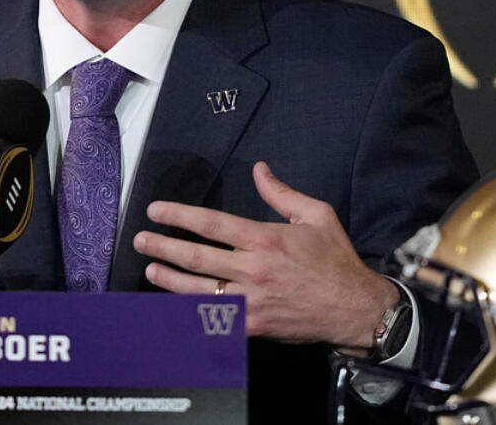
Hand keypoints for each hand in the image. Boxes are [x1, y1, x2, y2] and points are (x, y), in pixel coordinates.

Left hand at [132, 161, 398, 350]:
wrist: (354, 308)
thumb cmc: (335, 259)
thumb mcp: (316, 215)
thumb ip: (282, 193)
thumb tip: (259, 169)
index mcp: (265, 239)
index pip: (212, 224)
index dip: (179, 216)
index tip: (156, 211)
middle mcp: (253, 270)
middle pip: (197, 258)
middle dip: (163, 248)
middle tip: (140, 240)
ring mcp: (251, 301)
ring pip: (198, 291)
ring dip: (169, 280)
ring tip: (150, 270)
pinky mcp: (254, 326)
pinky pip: (215, 321)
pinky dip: (191, 315)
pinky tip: (174, 308)